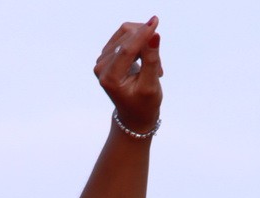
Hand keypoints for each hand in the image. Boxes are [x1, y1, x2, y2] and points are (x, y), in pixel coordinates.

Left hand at [93, 18, 163, 133]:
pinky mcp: (107, 53)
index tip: (156, 21)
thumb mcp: (150, 86)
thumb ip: (151, 60)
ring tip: (152, 68)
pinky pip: (126, 35)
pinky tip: (145, 61)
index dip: (142, 35)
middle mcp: (101, 67)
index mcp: (109, 78)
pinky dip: (140, 43)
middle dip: (147, 46)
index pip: (126, 50)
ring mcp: (102, 59)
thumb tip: (154, 34)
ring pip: (128, 34)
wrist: (134, 114)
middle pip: (127, 39)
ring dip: (145, 45)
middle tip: (158, 69)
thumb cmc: (144, 104)